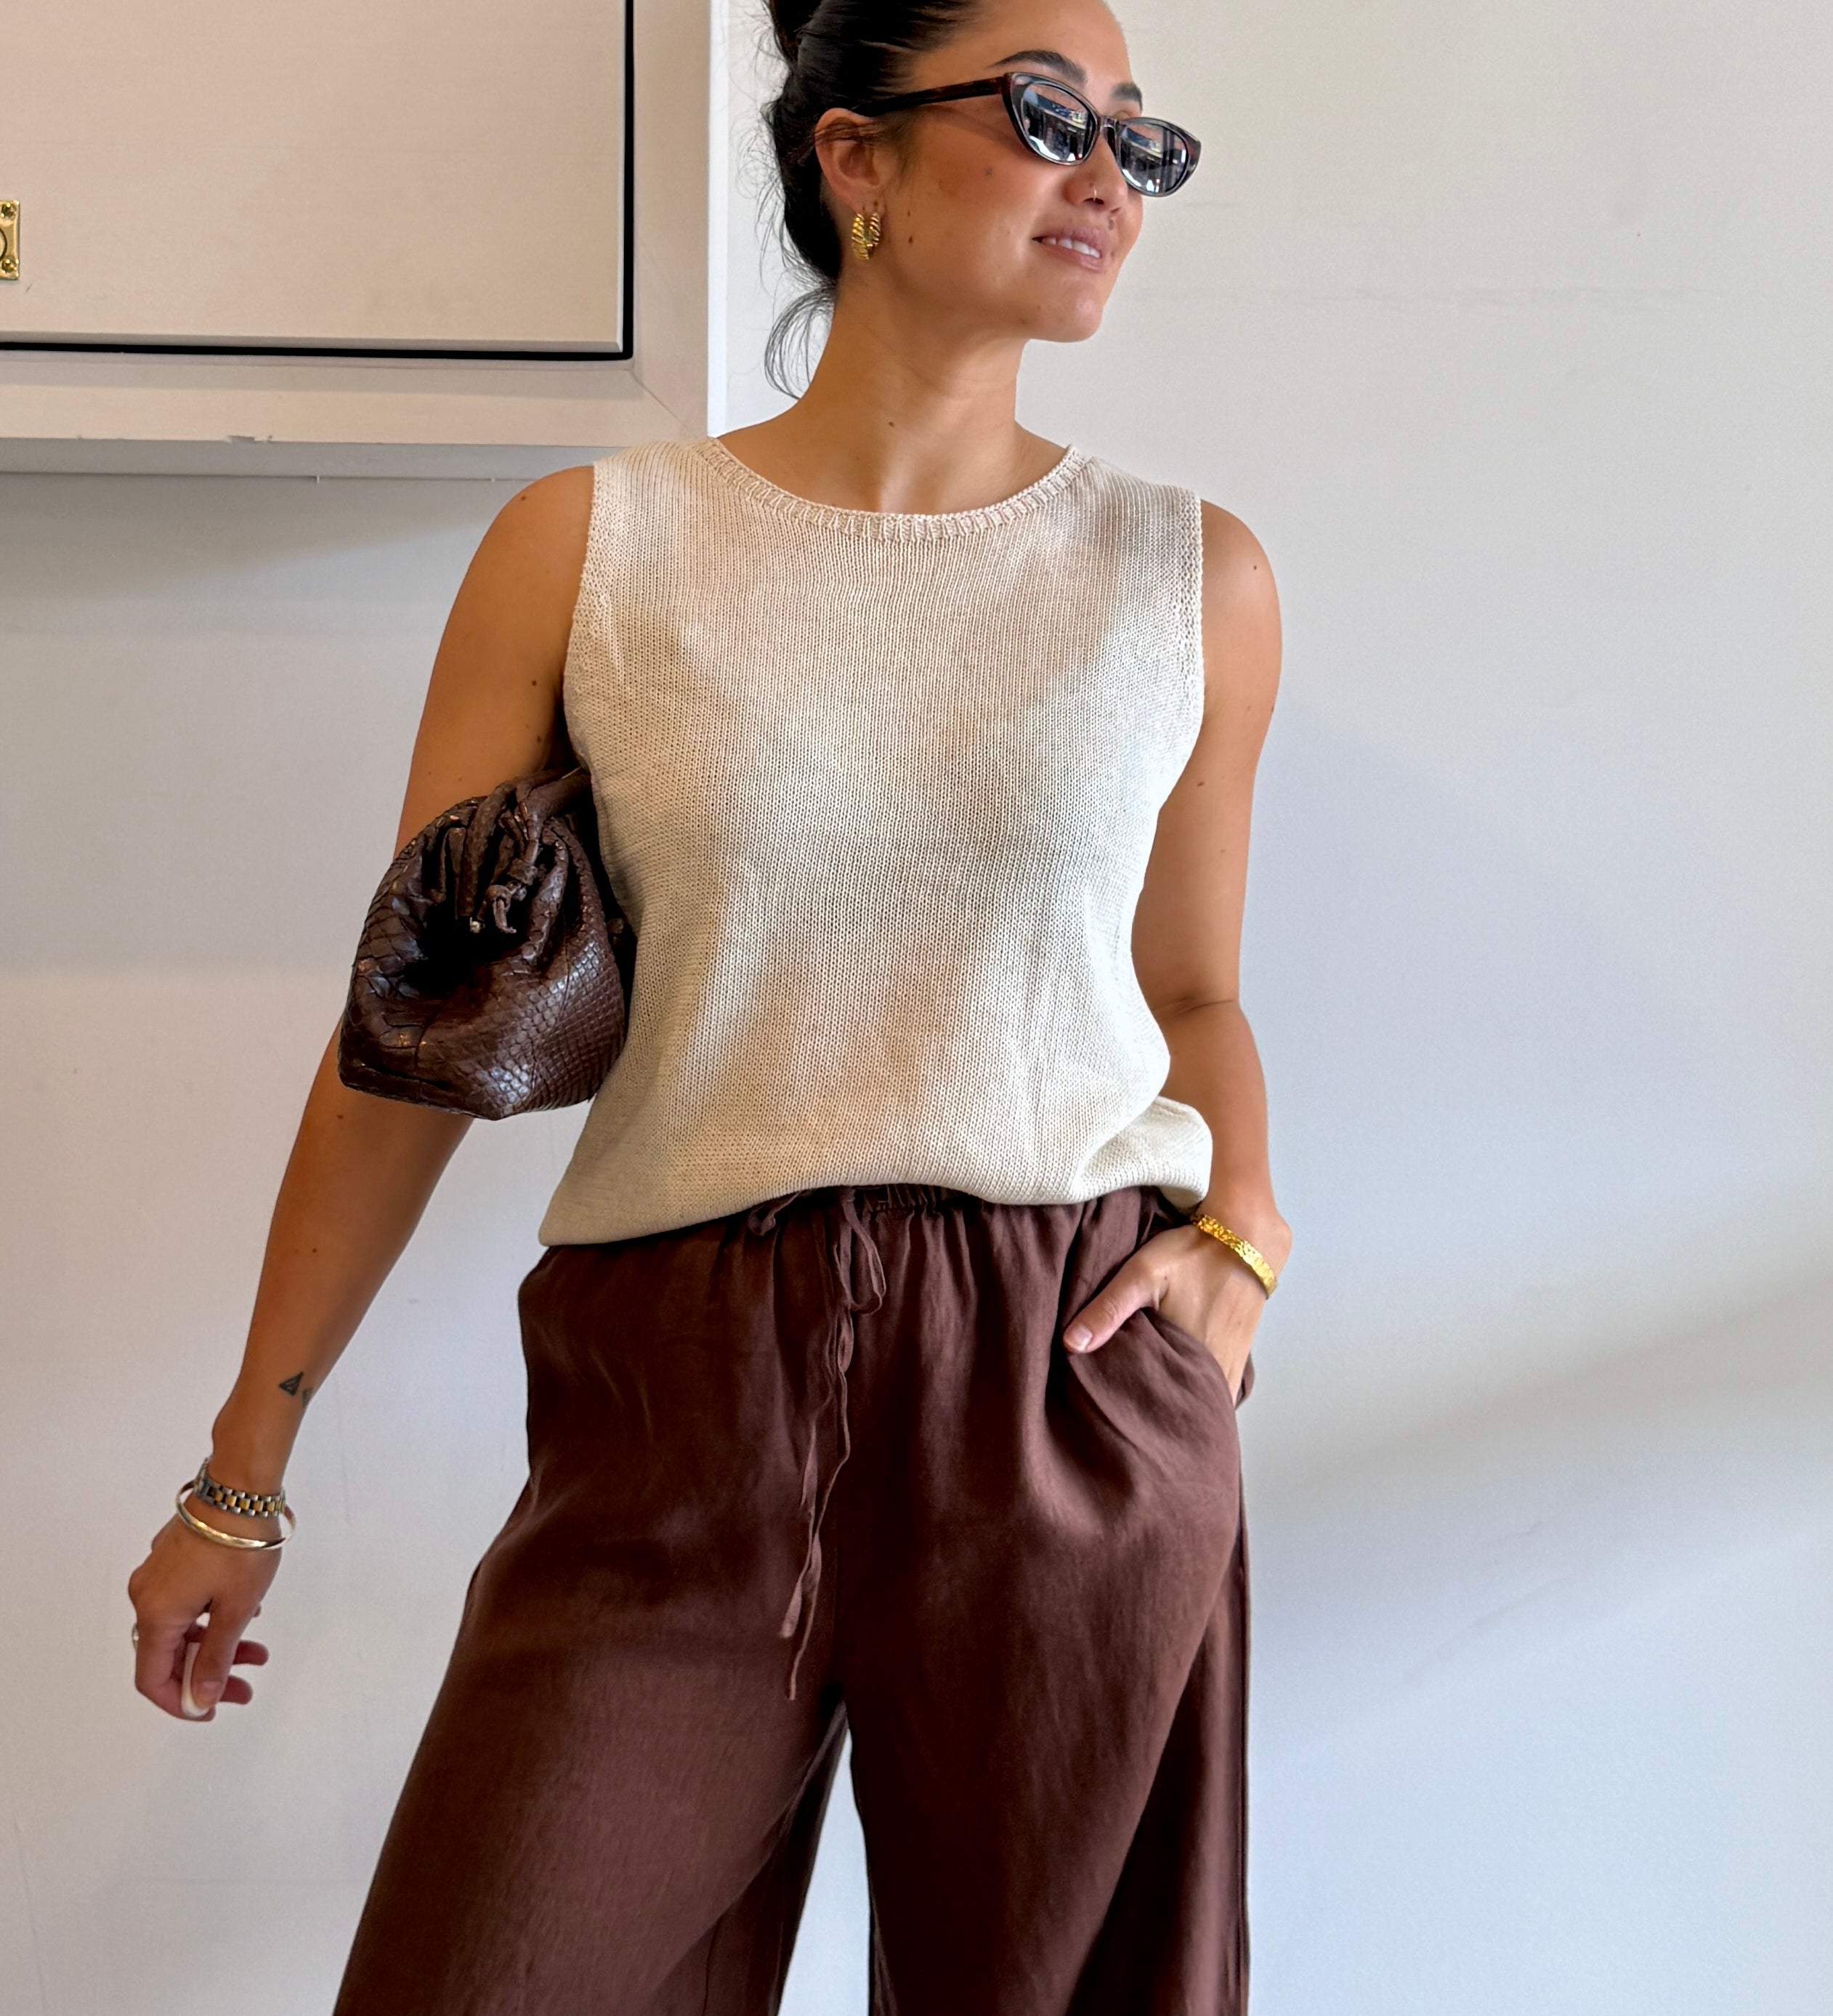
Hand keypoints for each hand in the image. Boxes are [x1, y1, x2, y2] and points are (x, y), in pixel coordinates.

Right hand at [127, 1508, 278, 1719]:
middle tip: (245, 1683)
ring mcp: (158, 1573)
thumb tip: (199, 1698)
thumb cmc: (239, 1545)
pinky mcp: (174, 1557)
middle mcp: (147, 1595)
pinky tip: (245, 1612)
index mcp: (155, 1614)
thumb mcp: (234, 1610)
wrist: (240, 1488)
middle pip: (169, 1652)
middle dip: (208, 1673)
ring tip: (256, 1649)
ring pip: (182, 1625)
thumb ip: (215, 1658)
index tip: (210, 1710)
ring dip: (216, 1643)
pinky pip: (186, 1601)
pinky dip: (211, 1616)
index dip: (178, 1701)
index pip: (151, 1678)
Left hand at [1061, 1220, 1283, 1401]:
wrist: (1247, 1237)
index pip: (1160, 1413)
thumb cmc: (1194, 1254)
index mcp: (1191, 1364)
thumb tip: (1071, 1345)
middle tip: (1129, 1417)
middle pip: (1182, 1412)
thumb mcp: (1142, 1274)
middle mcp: (1217, 1374)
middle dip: (1156, 1416)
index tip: (1116, 1421)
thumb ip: (1108, 1310)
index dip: (1137, 1419)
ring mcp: (1231, 1368)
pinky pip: (1217, 1387)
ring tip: (1150, 1403)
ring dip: (1179, 1403)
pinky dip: (1197, 1389)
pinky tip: (1177, 1382)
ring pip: (1202, 1401)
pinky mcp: (1238, 1357)